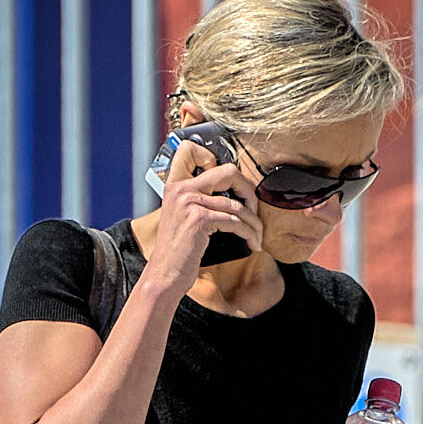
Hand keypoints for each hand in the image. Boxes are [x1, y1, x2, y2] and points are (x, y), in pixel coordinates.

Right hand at [146, 139, 262, 289]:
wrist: (165, 274)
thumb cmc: (178, 250)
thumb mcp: (181, 216)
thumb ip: (197, 199)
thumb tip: (231, 194)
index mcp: (175, 184)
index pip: (190, 149)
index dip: (215, 158)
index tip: (228, 182)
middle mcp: (181, 189)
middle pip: (228, 171)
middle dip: (249, 190)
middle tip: (254, 207)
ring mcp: (190, 202)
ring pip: (238, 204)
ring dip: (254, 222)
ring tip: (257, 234)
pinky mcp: (199, 219)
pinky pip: (235, 222)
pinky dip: (249, 233)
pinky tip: (252, 243)